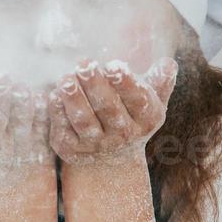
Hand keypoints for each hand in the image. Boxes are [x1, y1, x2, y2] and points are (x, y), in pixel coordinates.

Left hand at [46, 58, 176, 165]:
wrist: (112, 158)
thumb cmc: (132, 115)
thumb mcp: (152, 100)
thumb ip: (161, 80)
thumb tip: (168, 63)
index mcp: (145, 118)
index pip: (137, 100)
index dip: (125, 83)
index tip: (113, 65)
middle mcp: (123, 135)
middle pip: (108, 108)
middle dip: (94, 85)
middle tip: (83, 65)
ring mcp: (97, 145)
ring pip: (84, 121)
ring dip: (74, 99)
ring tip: (66, 78)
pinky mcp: (73, 150)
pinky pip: (64, 130)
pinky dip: (58, 113)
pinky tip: (53, 95)